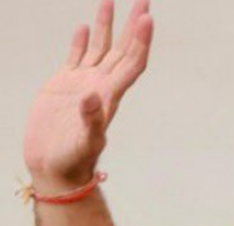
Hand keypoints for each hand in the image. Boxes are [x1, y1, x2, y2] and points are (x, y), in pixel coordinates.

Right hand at [23, 0, 153, 190]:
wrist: (54, 167)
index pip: (132, 62)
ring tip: (111, 0)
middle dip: (133, 24)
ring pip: (100, 47)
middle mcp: (101, 85)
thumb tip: (93, 97)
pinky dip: (81, 40)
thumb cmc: (73, 160)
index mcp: (110, 95)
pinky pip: (76, 56)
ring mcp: (83, 83)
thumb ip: (91, 120)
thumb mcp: (85, 142)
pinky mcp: (63, 85)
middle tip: (143, 0)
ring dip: (106, 25)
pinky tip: (84, 26)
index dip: (141, 41)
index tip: (147, 18)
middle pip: (123, 49)